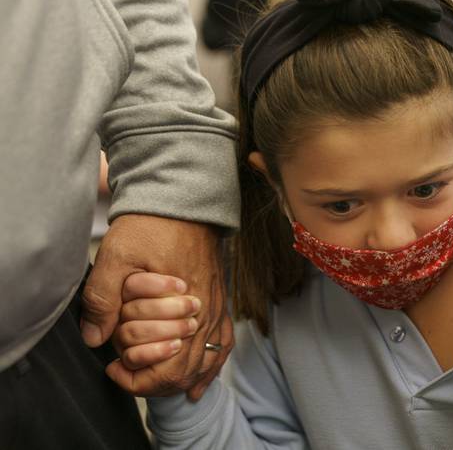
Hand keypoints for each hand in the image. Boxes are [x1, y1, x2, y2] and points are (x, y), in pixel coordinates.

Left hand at [82, 214, 233, 397]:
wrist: (183, 202)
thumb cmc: (150, 226)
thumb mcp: (115, 256)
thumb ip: (102, 298)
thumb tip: (95, 338)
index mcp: (182, 305)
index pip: (167, 367)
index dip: (136, 377)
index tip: (112, 367)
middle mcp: (205, 312)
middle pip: (186, 371)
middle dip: (155, 383)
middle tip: (126, 374)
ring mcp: (216, 309)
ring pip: (205, 362)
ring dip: (180, 380)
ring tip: (154, 382)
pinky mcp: (219, 302)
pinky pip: (222, 346)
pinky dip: (210, 369)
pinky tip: (198, 384)